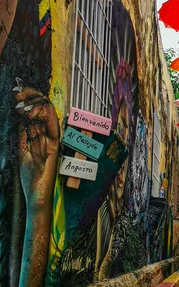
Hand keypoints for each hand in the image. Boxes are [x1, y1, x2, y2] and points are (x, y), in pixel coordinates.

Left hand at [14, 84, 58, 200]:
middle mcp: (48, 134)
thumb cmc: (30, 178)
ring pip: (48, 111)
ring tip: (21, 106)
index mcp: (40, 134)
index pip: (37, 108)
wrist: (37, 195)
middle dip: (30, 94)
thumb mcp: (21, 150)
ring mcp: (52, 139)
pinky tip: (29, 113)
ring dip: (34, 103)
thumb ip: (22, 134)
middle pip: (43, 105)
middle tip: (17, 93)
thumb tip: (19, 115)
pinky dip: (42, 115)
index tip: (16, 91)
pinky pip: (53, 125)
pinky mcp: (55, 145)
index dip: (28, 96)